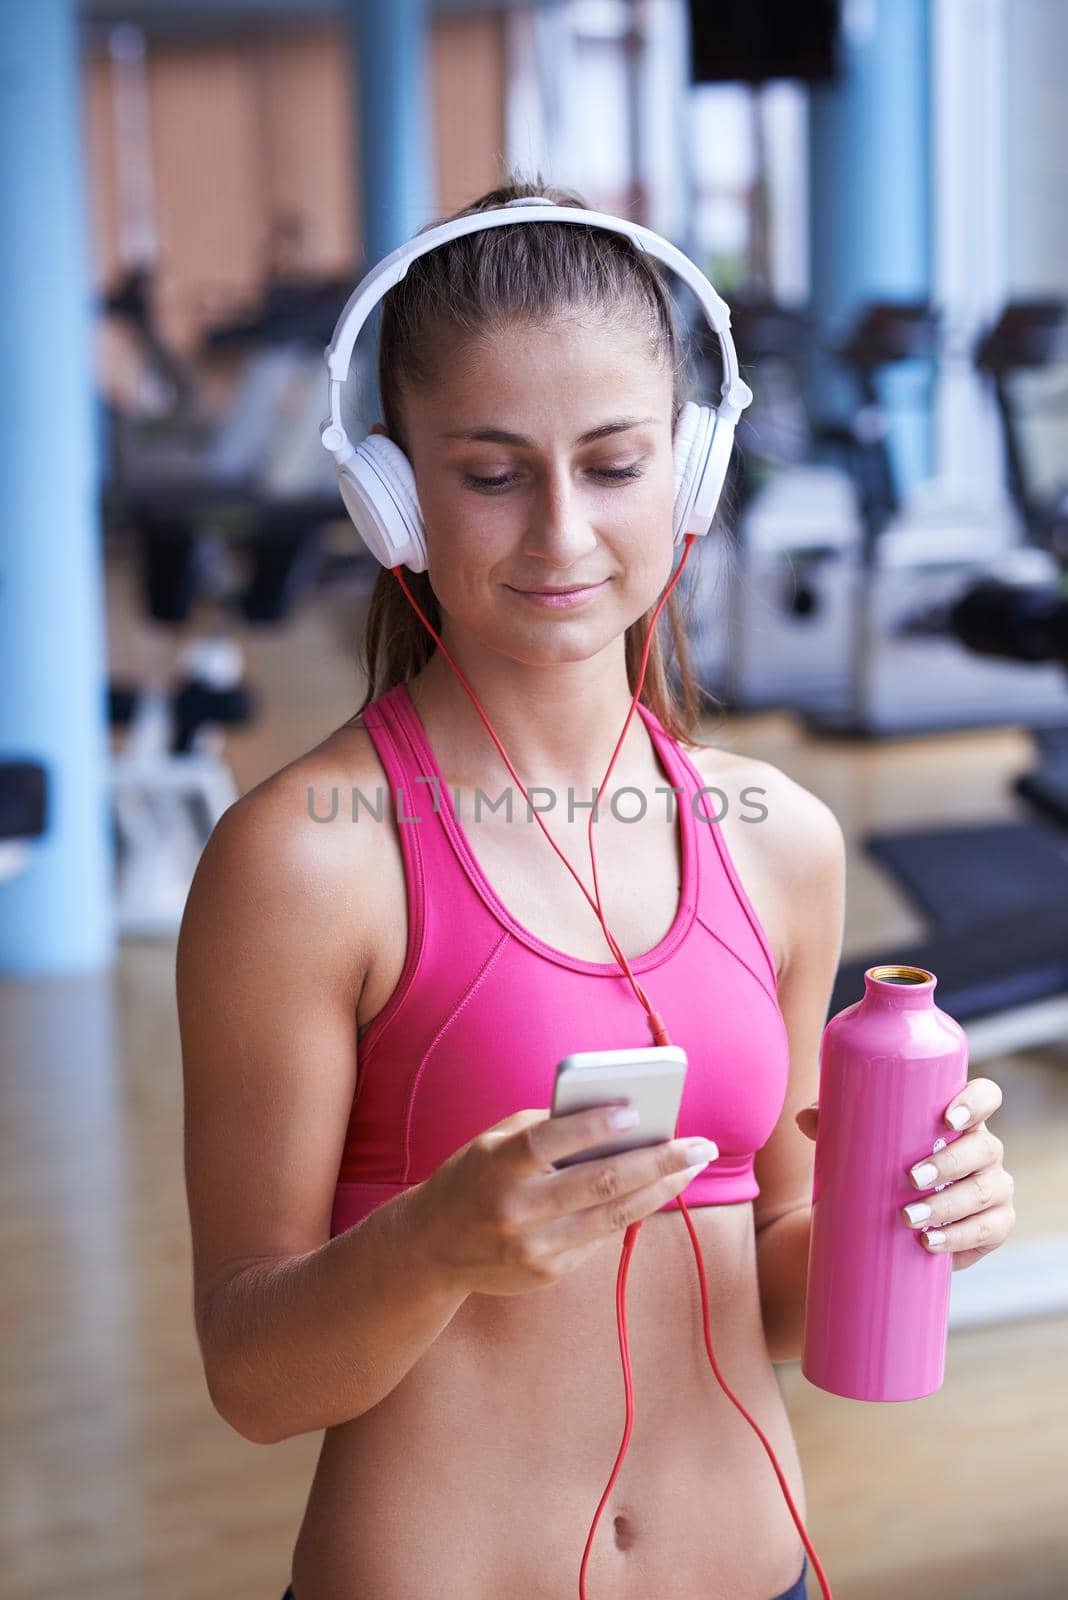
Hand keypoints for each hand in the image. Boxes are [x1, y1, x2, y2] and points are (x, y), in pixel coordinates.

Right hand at [409, 1105, 718, 1297]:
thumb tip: (616, 1119)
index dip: (591, 1126)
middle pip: (598, 1183)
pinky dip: (629, 1211)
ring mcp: (532, 1249)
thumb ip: (546, 1129)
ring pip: (612, 1216)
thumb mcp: (494, 1142)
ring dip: (661, 1190)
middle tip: (700, 1145)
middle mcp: (515, 1211)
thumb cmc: (475, 1176)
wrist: (432, 1248)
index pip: (548, 1142)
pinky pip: (599, 1238)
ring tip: (692, 1166)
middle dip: (658, 1162)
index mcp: (497, 1166)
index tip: (634, 1110)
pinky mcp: (546, 1274)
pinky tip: (654, 1191)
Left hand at [795, 1078, 1015, 1271]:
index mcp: (960, 1118)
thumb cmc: (882, 1164)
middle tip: (910, 1178)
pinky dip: (960, 1238)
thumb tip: (804, 1118)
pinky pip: (989, 1230)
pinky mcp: (995, 1224)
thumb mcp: (861, 1141)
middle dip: (949, 1164)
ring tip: (909, 1218)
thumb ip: (833, 1123)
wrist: (897, 1219)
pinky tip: (932, 1243)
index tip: (947, 1119)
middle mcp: (985, 1149)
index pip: (987, 1096)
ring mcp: (994, 1187)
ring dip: (948, 1206)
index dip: (976, 1102)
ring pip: (983, 1191)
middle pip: (984, 1148)